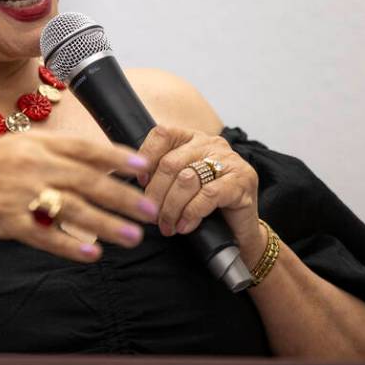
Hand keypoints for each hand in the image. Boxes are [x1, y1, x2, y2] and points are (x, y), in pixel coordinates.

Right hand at [0, 131, 158, 262]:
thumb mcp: (11, 147)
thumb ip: (47, 153)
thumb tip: (88, 161)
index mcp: (33, 143)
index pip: (84, 148)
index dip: (116, 157)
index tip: (143, 166)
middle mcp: (30, 165)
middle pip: (87, 181)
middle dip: (123, 196)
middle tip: (150, 208)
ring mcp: (20, 194)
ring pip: (74, 210)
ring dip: (107, 224)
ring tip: (132, 237)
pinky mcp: (8, 221)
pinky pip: (46, 237)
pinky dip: (70, 246)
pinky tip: (92, 255)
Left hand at [137, 126, 265, 258]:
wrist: (240, 231)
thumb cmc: (204, 207)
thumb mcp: (178, 184)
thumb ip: (159, 175)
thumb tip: (122, 176)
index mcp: (192, 138)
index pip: (162, 134)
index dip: (146, 157)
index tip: (140, 182)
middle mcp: (211, 144)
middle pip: (171, 163)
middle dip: (156, 193)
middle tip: (151, 216)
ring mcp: (229, 161)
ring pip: (187, 179)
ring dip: (171, 207)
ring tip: (167, 225)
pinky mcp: (242, 181)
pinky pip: (208, 195)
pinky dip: (191, 213)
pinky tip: (185, 226)